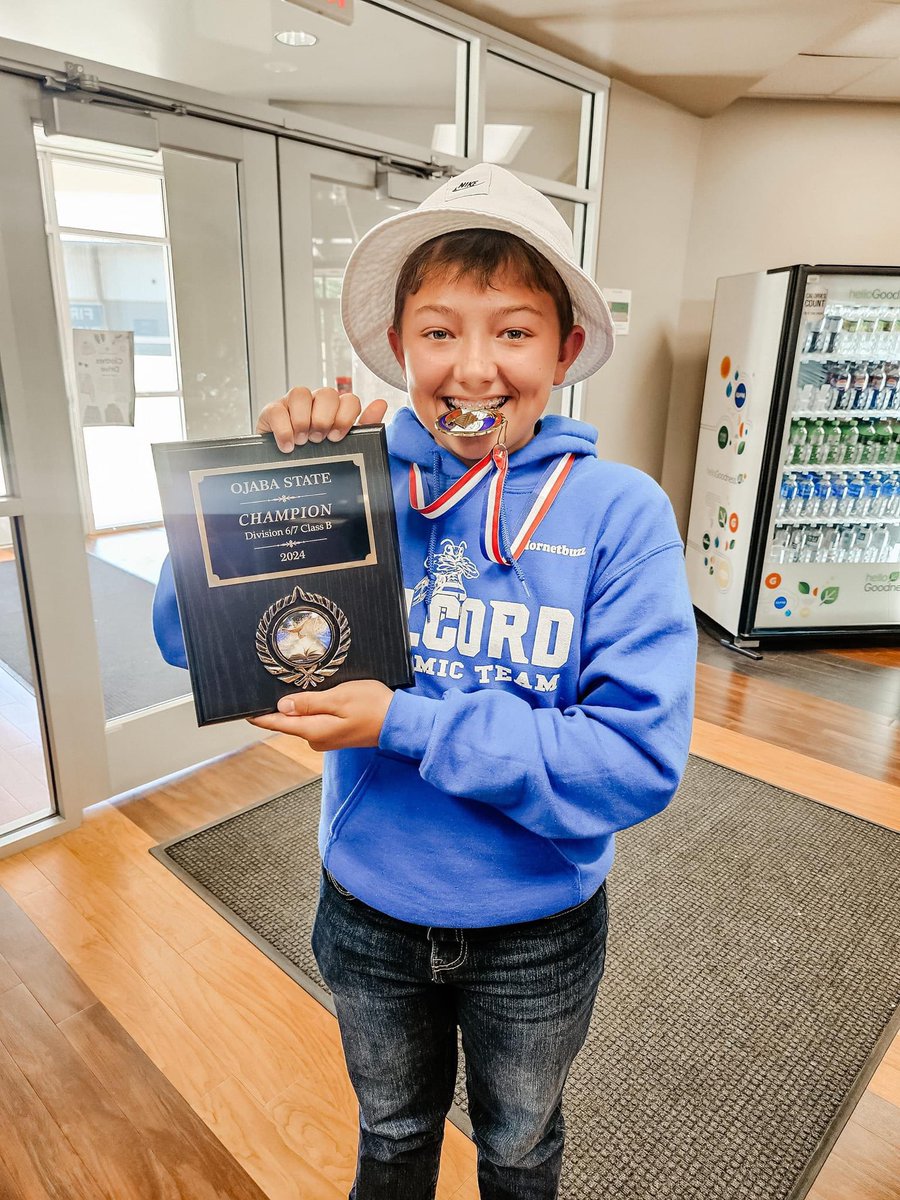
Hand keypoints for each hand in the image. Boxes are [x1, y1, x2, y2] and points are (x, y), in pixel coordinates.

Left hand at [247, 680, 393, 749]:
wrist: (399, 722)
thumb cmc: (373, 706)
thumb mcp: (339, 699)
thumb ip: (309, 703)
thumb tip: (282, 707)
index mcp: (313, 730)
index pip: (277, 723)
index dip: (259, 715)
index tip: (242, 709)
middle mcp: (316, 739)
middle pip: (288, 720)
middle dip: (279, 704)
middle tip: (271, 684)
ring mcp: (325, 738)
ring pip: (302, 719)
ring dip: (298, 705)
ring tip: (295, 686)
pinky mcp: (334, 734)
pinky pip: (315, 720)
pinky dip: (312, 708)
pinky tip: (315, 696)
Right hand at [256, 387, 388, 451]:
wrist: (284, 474)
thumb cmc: (316, 457)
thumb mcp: (342, 446)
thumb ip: (364, 427)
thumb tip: (381, 403)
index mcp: (336, 410)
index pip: (348, 399)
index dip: (345, 417)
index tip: (337, 437)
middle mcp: (315, 403)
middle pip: (326, 393)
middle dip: (324, 419)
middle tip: (319, 440)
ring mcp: (292, 404)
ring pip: (300, 393)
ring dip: (303, 420)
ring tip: (303, 442)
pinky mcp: (272, 411)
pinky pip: (277, 409)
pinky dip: (283, 429)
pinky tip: (288, 446)